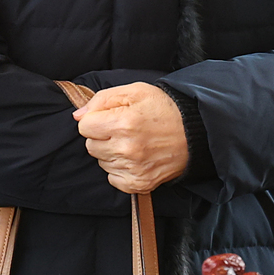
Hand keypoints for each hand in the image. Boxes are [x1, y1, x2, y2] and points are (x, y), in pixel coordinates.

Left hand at [73, 83, 188, 193]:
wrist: (195, 132)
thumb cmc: (163, 108)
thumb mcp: (133, 91)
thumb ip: (101, 100)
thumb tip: (78, 116)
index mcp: (123, 123)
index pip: (84, 127)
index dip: (94, 120)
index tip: (108, 118)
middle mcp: (127, 148)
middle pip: (90, 145)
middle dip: (101, 136)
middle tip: (121, 130)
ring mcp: (134, 168)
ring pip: (101, 162)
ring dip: (110, 153)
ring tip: (131, 142)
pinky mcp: (140, 183)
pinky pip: (113, 179)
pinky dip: (119, 170)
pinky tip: (133, 158)